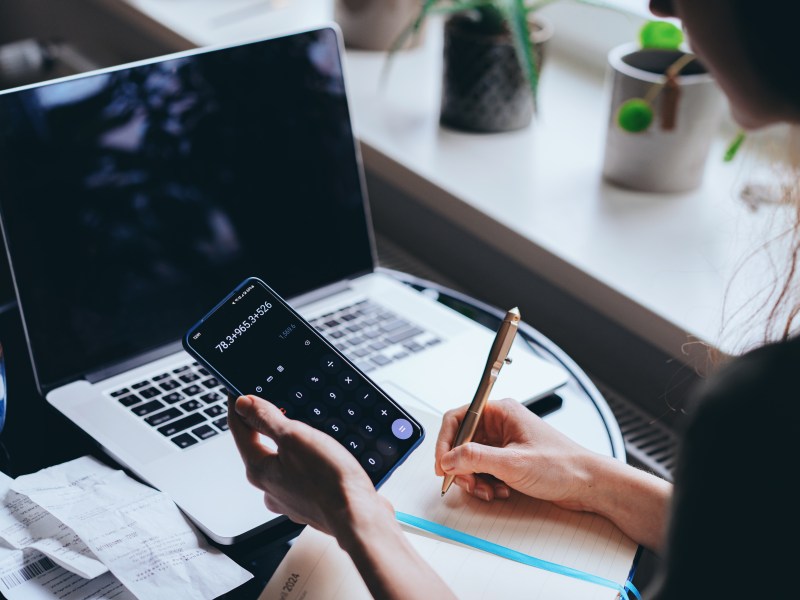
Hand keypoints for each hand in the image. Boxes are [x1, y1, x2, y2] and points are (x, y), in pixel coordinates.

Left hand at [228, 394, 393, 537]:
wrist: (358, 516)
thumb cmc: (328, 481)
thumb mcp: (295, 437)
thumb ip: (266, 419)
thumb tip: (243, 404)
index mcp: (259, 470)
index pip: (239, 430)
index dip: (240, 405)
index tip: (240, 390)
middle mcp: (270, 487)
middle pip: (259, 447)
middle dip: (265, 425)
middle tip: (274, 404)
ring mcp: (290, 498)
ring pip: (283, 462)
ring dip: (290, 445)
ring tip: (305, 429)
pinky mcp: (310, 503)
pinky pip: (302, 475)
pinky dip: (308, 462)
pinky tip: (323, 456)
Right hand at [435, 398, 598, 510]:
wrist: (588, 484)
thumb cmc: (562, 465)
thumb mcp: (514, 463)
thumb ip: (476, 459)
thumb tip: (448, 459)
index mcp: (501, 412)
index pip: (458, 419)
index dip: (445, 442)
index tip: (442, 465)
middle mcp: (500, 424)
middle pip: (461, 442)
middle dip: (461, 467)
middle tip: (468, 484)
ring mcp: (504, 443)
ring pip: (470, 459)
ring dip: (474, 479)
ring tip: (490, 491)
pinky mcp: (508, 459)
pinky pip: (483, 470)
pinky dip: (485, 484)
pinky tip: (501, 491)